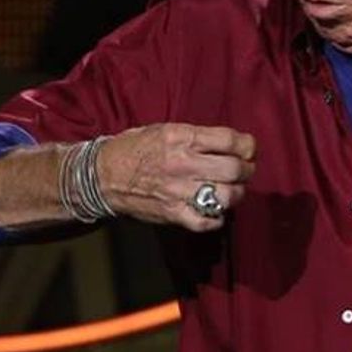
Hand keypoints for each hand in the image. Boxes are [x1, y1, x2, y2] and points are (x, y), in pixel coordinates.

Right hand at [97, 123, 256, 232]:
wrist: (102, 175)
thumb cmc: (136, 149)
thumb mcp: (164, 130)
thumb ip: (196, 137)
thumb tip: (231, 144)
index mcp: (181, 137)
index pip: (229, 140)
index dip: (247, 146)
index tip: (249, 150)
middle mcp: (182, 163)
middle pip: (234, 169)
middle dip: (247, 171)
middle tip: (245, 172)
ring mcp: (178, 191)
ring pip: (227, 196)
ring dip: (237, 195)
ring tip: (233, 191)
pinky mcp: (173, 213)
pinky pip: (207, 221)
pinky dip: (217, 219)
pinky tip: (216, 211)